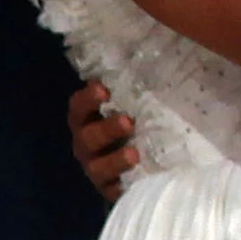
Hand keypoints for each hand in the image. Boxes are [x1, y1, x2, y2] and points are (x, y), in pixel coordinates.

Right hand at [68, 83, 140, 200]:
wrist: (145, 160)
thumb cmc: (140, 121)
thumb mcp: (136, 102)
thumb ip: (137, 85)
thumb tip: (161, 48)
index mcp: (89, 119)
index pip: (79, 107)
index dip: (87, 99)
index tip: (103, 89)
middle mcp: (87, 143)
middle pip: (86, 137)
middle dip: (105, 129)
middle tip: (127, 121)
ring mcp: (97, 169)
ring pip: (97, 166)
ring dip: (113, 160)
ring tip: (134, 153)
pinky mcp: (110, 190)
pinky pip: (112, 191)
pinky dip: (122, 186)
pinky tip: (138, 179)